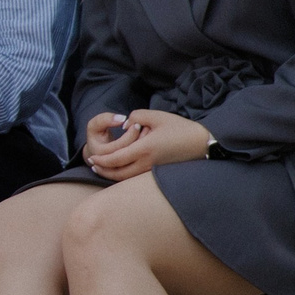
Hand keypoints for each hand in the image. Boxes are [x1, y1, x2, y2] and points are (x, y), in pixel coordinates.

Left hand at [84, 108, 213, 180]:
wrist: (203, 144)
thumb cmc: (180, 128)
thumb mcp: (157, 116)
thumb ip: (136, 116)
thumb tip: (124, 125)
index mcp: (144, 149)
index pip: (115, 159)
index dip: (101, 161)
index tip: (91, 158)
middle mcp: (147, 163)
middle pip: (118, 173)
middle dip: (103, 171)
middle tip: (92, 165)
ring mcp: (153, 170)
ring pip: (126, 178)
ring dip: (112, 175)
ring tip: (102, 169)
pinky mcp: (158, 173)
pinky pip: (135, 177)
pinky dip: (124, 175)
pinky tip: (119, 169)